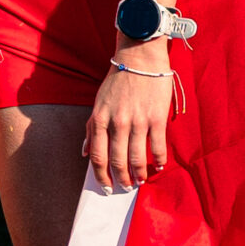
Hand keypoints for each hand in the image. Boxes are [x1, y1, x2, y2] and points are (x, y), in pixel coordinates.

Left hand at [83, 48, 175, 191]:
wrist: (139, 58)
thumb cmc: (117, 81)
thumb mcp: (98, 103)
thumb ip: (92, 129)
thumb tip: (85, 152)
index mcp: (100, 119)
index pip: (98, 156)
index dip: (101, 175)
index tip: (106, 186)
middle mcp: (117, 123)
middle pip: (117, 161)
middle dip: (121, 178)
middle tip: (126, 187)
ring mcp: (138, 121)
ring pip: (137, 157)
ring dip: (139, 173)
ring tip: (140, 180)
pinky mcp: (156, 118)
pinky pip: (157, 146)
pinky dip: (159, 160)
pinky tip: (159, 166)